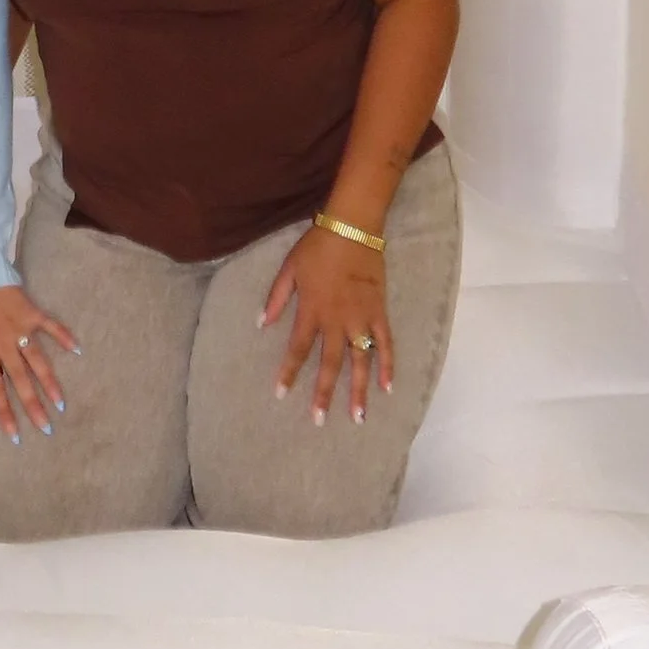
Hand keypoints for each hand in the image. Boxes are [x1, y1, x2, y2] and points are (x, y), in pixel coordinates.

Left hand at [0, 283, 78, 443]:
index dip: (5, 413)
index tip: (15, 436)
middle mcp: (4, 343)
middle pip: (21, 380)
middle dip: (33, 406)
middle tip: (47, 428)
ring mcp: (20, 327)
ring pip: (37, 360)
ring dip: (50, 382)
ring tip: (61, 403)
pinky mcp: (31, 311)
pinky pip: (50, 326)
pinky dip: (64, 336)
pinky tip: (77, 350)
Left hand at [261, 225, 390, 424]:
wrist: (352, 228)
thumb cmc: (317, 246)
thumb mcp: (289, 268)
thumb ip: (276, 297)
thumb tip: (261, 323)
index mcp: (311, 311)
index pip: (298, 349)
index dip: (289, 373)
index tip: (280, 394)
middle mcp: (336, 321)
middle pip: (330, 365)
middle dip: (323, 394)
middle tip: (318, 420)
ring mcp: (360, 319)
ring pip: (360, 362)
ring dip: (358, 391)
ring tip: (357, 417)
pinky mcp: (379, 313)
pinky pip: (385, 344)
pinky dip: (387, 366)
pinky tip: (386, 388)